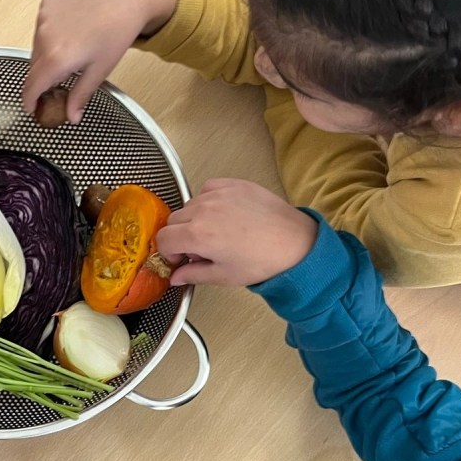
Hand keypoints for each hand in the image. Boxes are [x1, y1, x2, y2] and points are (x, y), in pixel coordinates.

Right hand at [23, 0, 177, 123]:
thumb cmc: (115, 33)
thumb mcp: (99, 71)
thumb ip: (80, 96)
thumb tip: (72, 117)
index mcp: (56, 58)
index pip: (31, 86)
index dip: (29, 101)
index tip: (32, 108)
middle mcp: (44, 37)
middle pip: (34, 68)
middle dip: (44, 78)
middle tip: (62, 80)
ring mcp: (44, 19)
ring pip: (37, 48)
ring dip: (47, 55)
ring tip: (72, 51)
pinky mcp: (46, 5)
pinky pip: (41, 28)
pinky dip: (49, 35)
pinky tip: (70, 32)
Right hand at [157, 179, 318, 287]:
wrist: (297, 244)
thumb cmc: (265, 260)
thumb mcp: (223, 276)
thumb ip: (193, 274)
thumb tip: (177, 277)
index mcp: (198, 235)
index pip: (163, 238)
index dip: (168, 252)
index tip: (179, 258)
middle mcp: (205, 210)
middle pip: (173, 220)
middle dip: (180, 236)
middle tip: (198, 249)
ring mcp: (220, 194)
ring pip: (189, 204)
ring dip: (194, 219)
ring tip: (215, 232)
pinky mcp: (234, 184)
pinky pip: (207, 188)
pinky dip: (208, 200)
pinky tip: (222, 214)